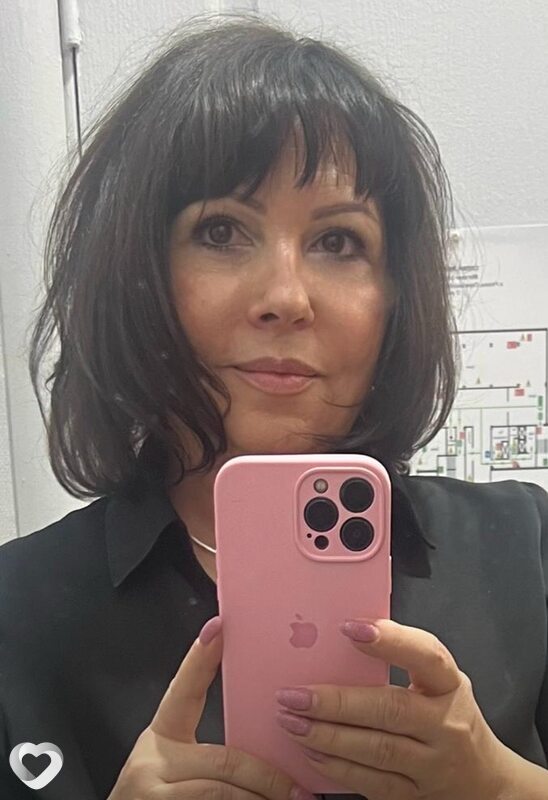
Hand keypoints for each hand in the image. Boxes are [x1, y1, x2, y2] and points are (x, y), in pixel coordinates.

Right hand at [108, 616, 311, 799]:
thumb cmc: (156, 798)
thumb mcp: (173, 768)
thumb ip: (207, 753)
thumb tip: (262, 741)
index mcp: (160, 736)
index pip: (184, 689)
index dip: (201, 657)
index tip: (219, 626)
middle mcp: (152, 758)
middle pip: (224, 757)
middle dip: (266, 775)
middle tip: (297, 787)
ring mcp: (152, 789)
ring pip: (223, 790)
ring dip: (262, 798)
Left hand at [275, 617, 513, 799]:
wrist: (484, 781)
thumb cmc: (450, 717)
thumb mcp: (438, 682)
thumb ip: (403, 658)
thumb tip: (349, 631)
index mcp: (449, 686)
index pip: (425, 656)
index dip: (390, 641)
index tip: (349, 628)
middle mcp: (445, 725)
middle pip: (390, 710)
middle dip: (336, 702)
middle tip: (293, 694)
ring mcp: (432, 765)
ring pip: (376, 750)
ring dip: (327, 736)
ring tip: (291, 722)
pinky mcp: (415, 795)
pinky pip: (372, 783)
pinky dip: (337, 768)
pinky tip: (311, 752)